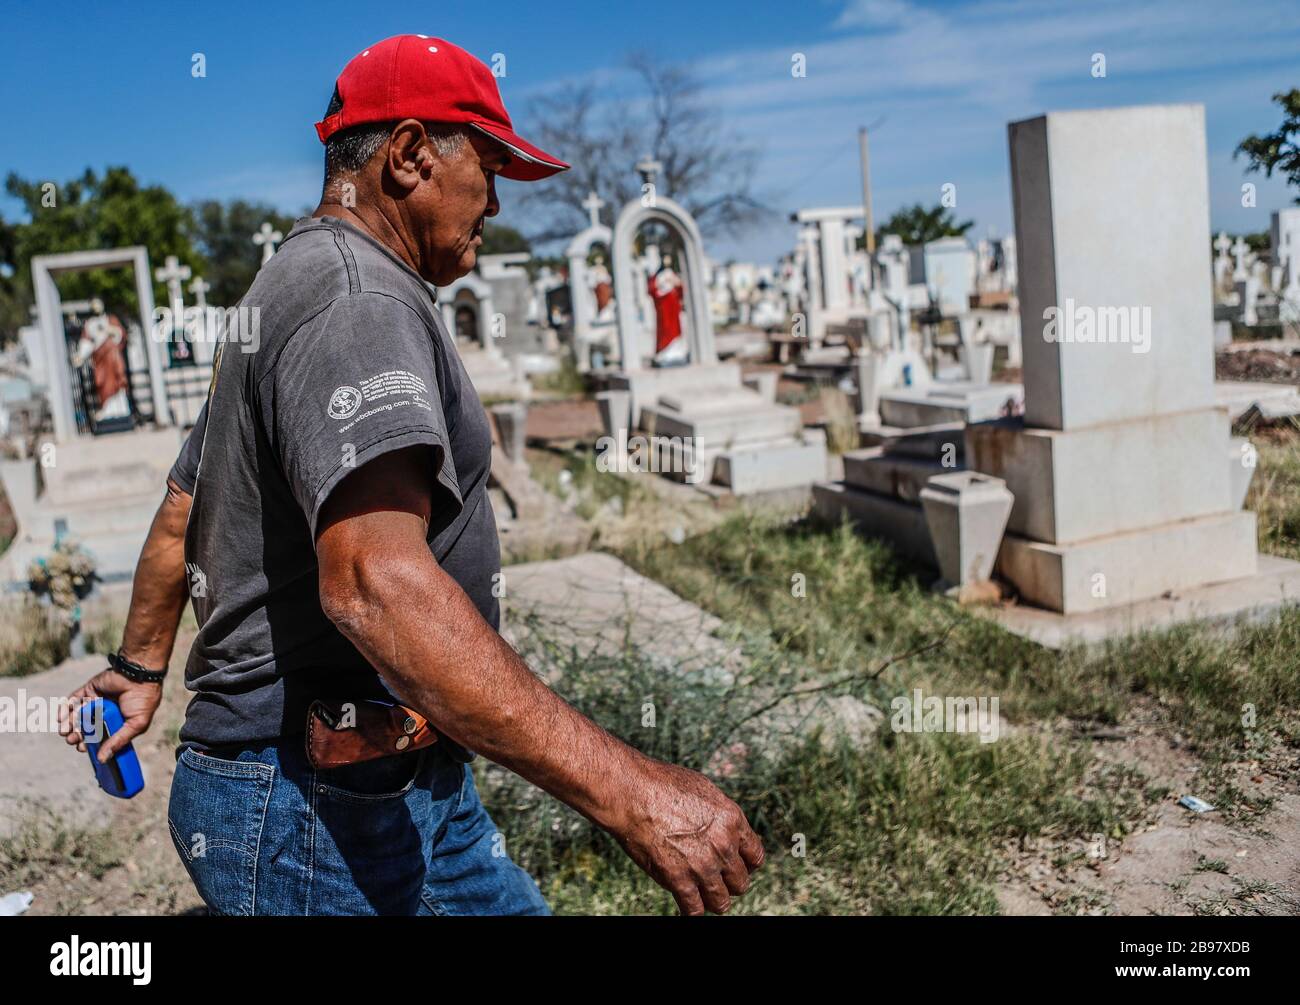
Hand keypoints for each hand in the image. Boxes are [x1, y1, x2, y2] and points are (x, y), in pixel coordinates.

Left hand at [58, 669, 161, 762]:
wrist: (139, 676)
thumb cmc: (143, 700)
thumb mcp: (135, 724)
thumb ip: (118, 741)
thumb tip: (103, 759)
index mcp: (115, 722)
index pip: (98, 737)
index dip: (89, 744)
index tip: (83, 749)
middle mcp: (104, 713)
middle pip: (84, 728)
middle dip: (76, 736)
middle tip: (72, 740)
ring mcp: (95, 702)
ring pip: (76, 716)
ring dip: (68, 725)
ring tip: (64, 732)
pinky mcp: (88, 690)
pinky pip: (72, 701)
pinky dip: (64, 709)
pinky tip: (61, 718)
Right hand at [614, 757, 764, 915]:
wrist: (632, 792)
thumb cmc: (662, 784)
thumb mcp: (704, 790)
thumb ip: (719, 815)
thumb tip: (725, 828)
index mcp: (732, 820)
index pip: (755, 857)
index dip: (746, 864)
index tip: (735, 865)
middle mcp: (723, 845)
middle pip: (741, 882)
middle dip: (729, 882)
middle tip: (715, 878)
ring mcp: (702, 865)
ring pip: (721, 902)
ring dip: (712, 899)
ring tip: (701, 892)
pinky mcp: (678, 880)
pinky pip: (694, 910)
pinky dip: (690, 909)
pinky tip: (684, 901)